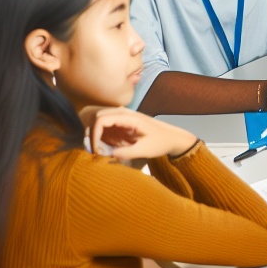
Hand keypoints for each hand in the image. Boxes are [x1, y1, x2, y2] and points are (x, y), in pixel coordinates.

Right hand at [80, 106, 197, 160]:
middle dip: (94, 134)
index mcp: (130, 117)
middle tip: (97, 151)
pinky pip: (108, 127)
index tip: (96, 150)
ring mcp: (124, 117)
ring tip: (110, 149)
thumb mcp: (145, 150)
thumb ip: (125, 152)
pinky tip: (117, 146)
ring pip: (102, 122)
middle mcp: (125, 113)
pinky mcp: (124, 123)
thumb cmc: (161, 142)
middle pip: (98, 117)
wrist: (172, 138)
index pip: (101, 119)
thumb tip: (106, 154)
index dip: (94, 134)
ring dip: (100, 136)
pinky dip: (107, 137)